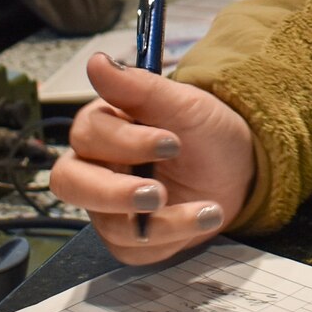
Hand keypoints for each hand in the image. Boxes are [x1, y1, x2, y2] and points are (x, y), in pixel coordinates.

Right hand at [48, 56, 257, 264]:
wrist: (240, 169)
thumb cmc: (205, 132)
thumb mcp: (184, 105)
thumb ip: (140, 88)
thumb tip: (96, 62)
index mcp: (104, 128)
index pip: (88, 135)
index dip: (125, 141)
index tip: (171, 141)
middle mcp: (97, 168)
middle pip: (71, 183)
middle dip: (114, 192)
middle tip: (157, 193)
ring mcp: (109, 208)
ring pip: (107, 223)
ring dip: (162, 221)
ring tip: (208, 209)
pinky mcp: (130, 239)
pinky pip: (134, 249)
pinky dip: (173, 237)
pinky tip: (204, 218)